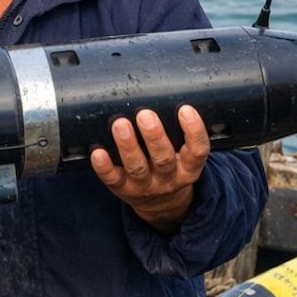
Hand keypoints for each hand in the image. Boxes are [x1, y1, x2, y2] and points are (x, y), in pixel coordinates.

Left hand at [90, 105, 209, 233]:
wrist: (161, 205)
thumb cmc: (170, 168)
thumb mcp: (184, 156)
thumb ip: (179, 133)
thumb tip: (165, 91)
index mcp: (188, 168)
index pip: (198, 151)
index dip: (194, 131)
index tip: (185, 109)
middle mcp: (169, 179)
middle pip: (164, 159)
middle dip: (154, 136)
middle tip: (145, 114)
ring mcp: (145, 186)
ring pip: (137, 168)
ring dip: (128, 146)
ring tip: (120, 125)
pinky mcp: (123, 189)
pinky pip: (112, 179)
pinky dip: (104, 167)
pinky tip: (98, 152)